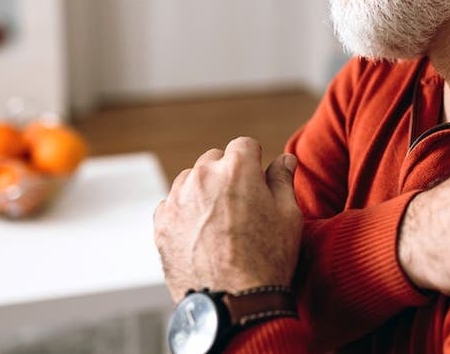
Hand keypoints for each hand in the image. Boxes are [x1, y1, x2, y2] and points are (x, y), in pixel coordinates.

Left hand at [153, 137, 301, 302]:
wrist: (233, 303)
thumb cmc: (267, 259)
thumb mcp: (288, 216)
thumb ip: (282, 180)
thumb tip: (285, 159)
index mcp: (236, 168)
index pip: (244, 145)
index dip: (254, 162)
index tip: (257, 181)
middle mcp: (202, 177)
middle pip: (214, 159)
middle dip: (227, 174)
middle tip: (241, 205)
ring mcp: (177, 200)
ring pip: (191, 180)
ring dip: (204, 191)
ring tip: (220, 223)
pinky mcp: (161, 223)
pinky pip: (173, 205)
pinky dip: (185, 213)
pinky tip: (202, 235)